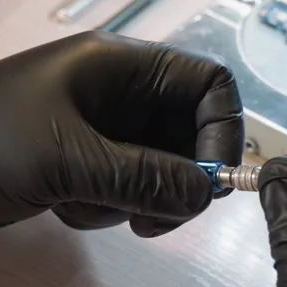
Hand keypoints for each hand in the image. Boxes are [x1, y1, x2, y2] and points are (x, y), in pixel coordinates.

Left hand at [0, 32, 242, 234]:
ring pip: (160, 171)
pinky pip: (127, 189)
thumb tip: (206, 196)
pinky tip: (63, 206)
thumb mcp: (69, 158)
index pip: (208, 84)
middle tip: (155, 218)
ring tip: (83, 203)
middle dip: (177, 180)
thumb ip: (144, 177)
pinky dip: (106, 208)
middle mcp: (122, 95)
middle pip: (189, 135)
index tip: (211, 182)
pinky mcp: (86, 163)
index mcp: (122, 67)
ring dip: (134, 199)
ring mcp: (104, 131)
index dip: (222, 130)